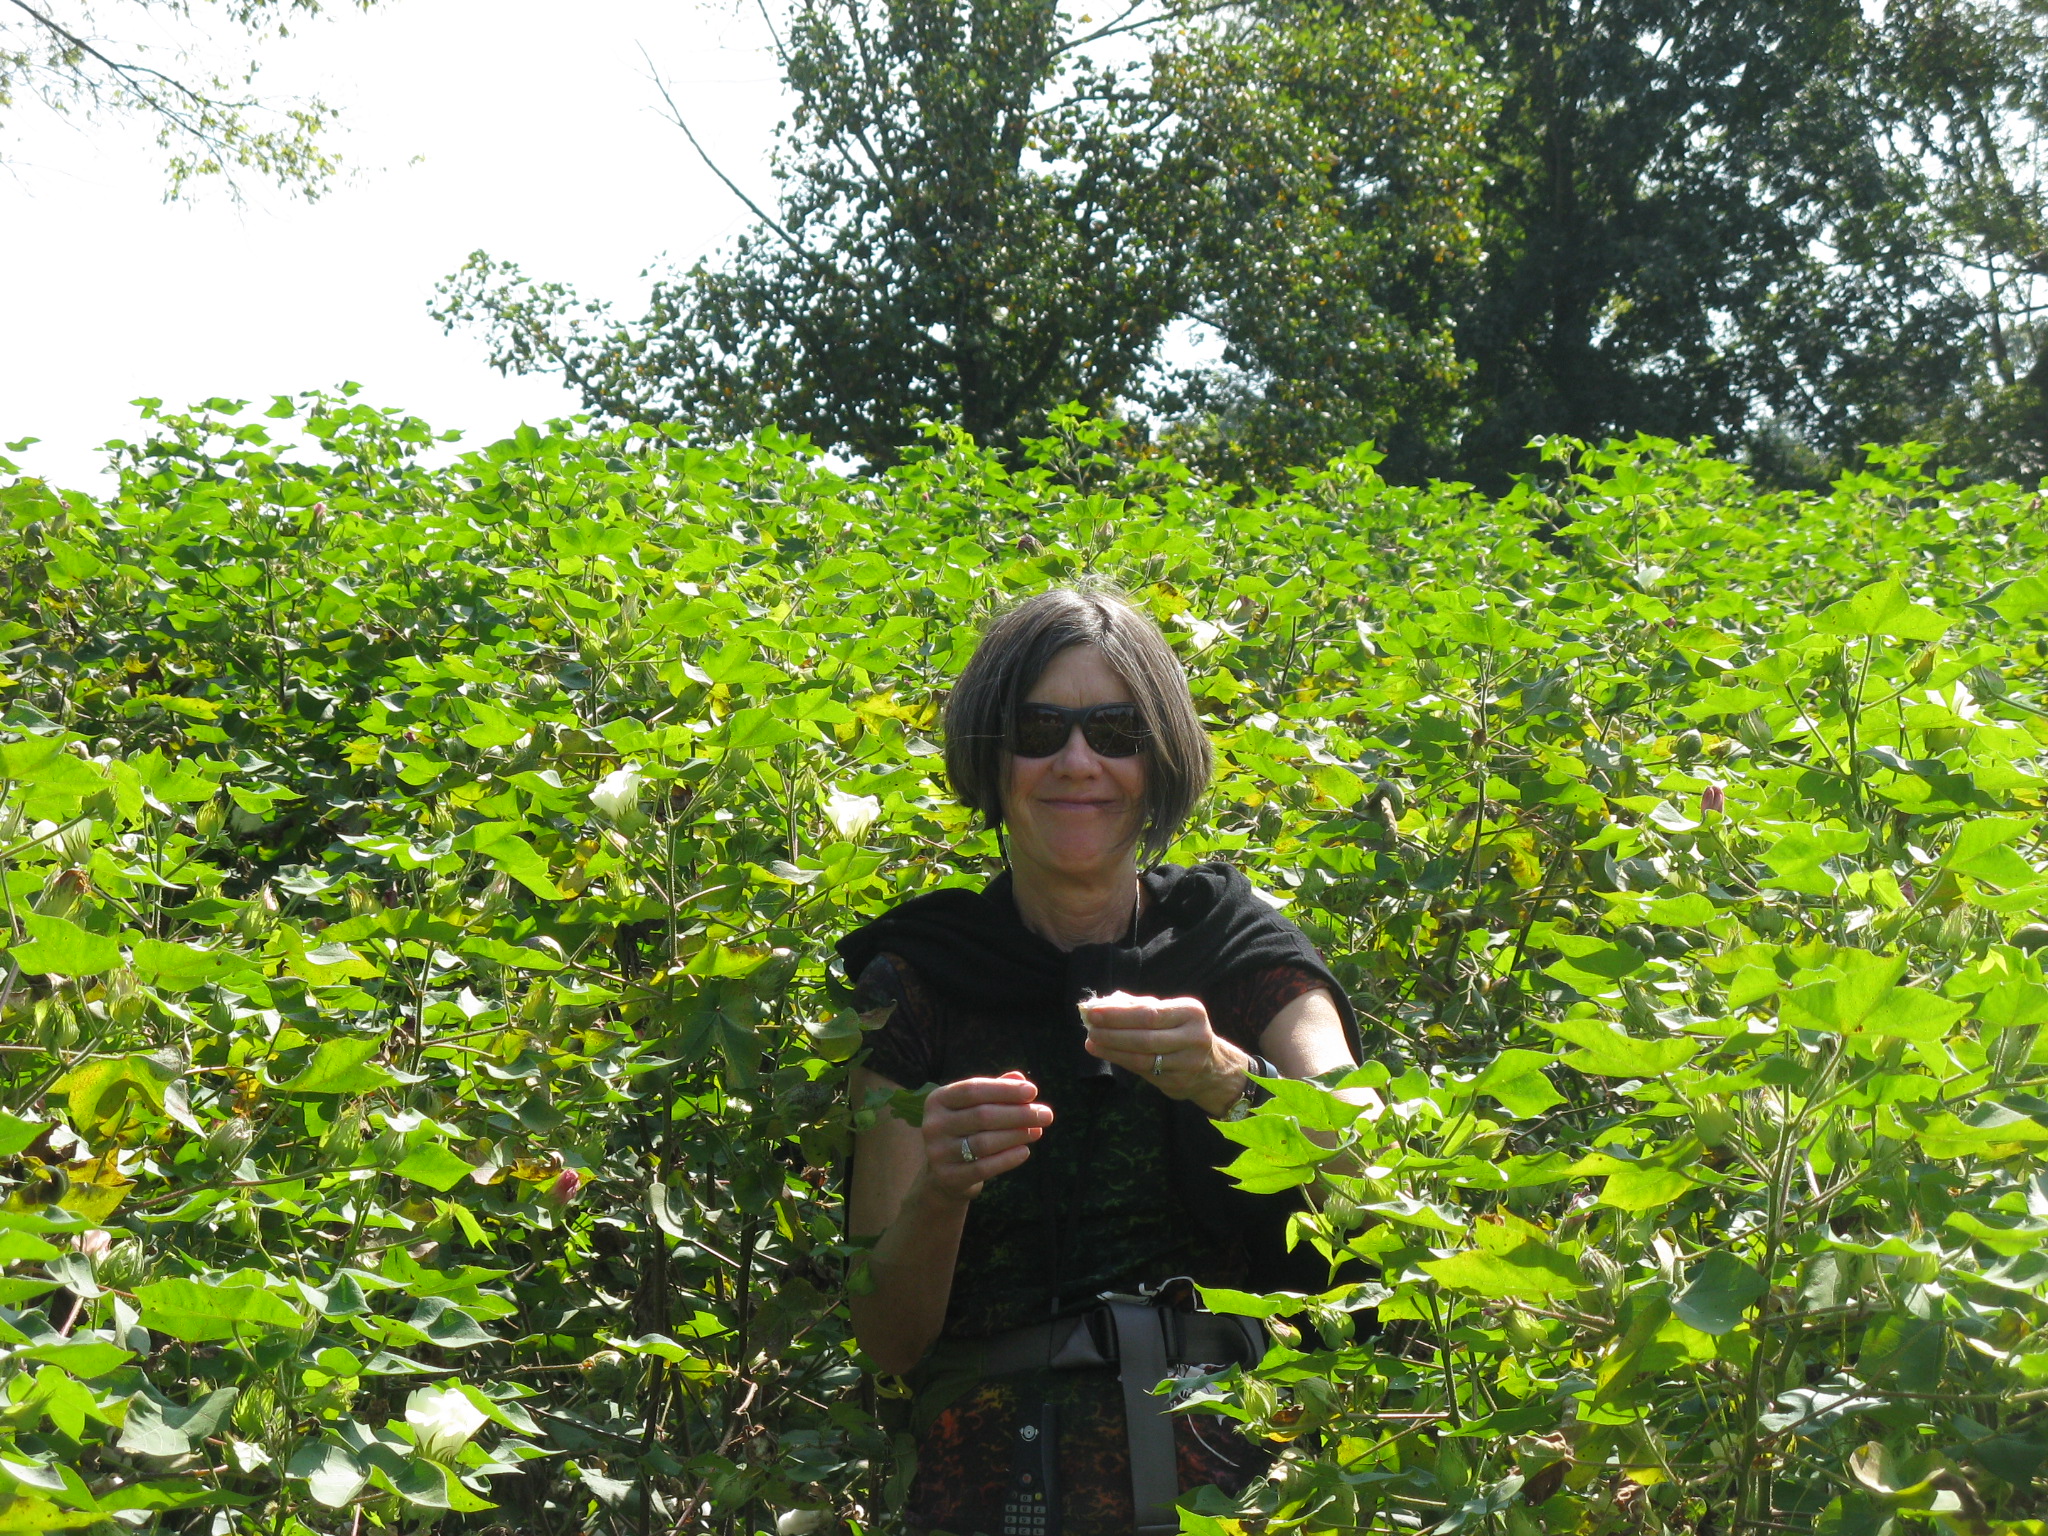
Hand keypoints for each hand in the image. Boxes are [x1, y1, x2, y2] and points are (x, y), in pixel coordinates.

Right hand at [915, 1072, 1053, 1201]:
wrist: (944, 1174)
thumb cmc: (966, 1131)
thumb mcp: (975, 1107)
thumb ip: (996, 1091)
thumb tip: (1020, 1077)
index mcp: (938, 1100)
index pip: (973, 1089)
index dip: (1004, 1089)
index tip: (1033, 1092)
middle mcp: (933, 1125)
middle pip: (982, 1116)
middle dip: (1019, 1114)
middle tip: (1046, 1114)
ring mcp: (937, 1152)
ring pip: (984, 1142)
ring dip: (1016, 1136)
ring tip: (1038, 1131)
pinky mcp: (948, 1177)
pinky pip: (983, 1168)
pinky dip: (1007, 1159)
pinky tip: (1025, 1151)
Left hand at [1079, 992, 1250, 1116]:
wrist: (1212, 1066)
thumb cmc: (1180, 1030)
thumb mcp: (1168, 1012)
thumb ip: (1136, 1006)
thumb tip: (1100, 1004)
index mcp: (1191, 1012)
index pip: (1149, 1013)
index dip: (1118, 1014)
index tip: (1093, 1011)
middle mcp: (1194, 1037)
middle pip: (1145, 1037)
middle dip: (1112, 1033)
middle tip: (1089, 1028)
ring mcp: (1188, 1063)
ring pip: (1142, 1058)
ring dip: (1112, 1050)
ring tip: (1091, 1042)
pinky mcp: (1178, 1083)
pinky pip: (1144, 1072)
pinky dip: (1121, 1062)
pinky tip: (1107, 1053)